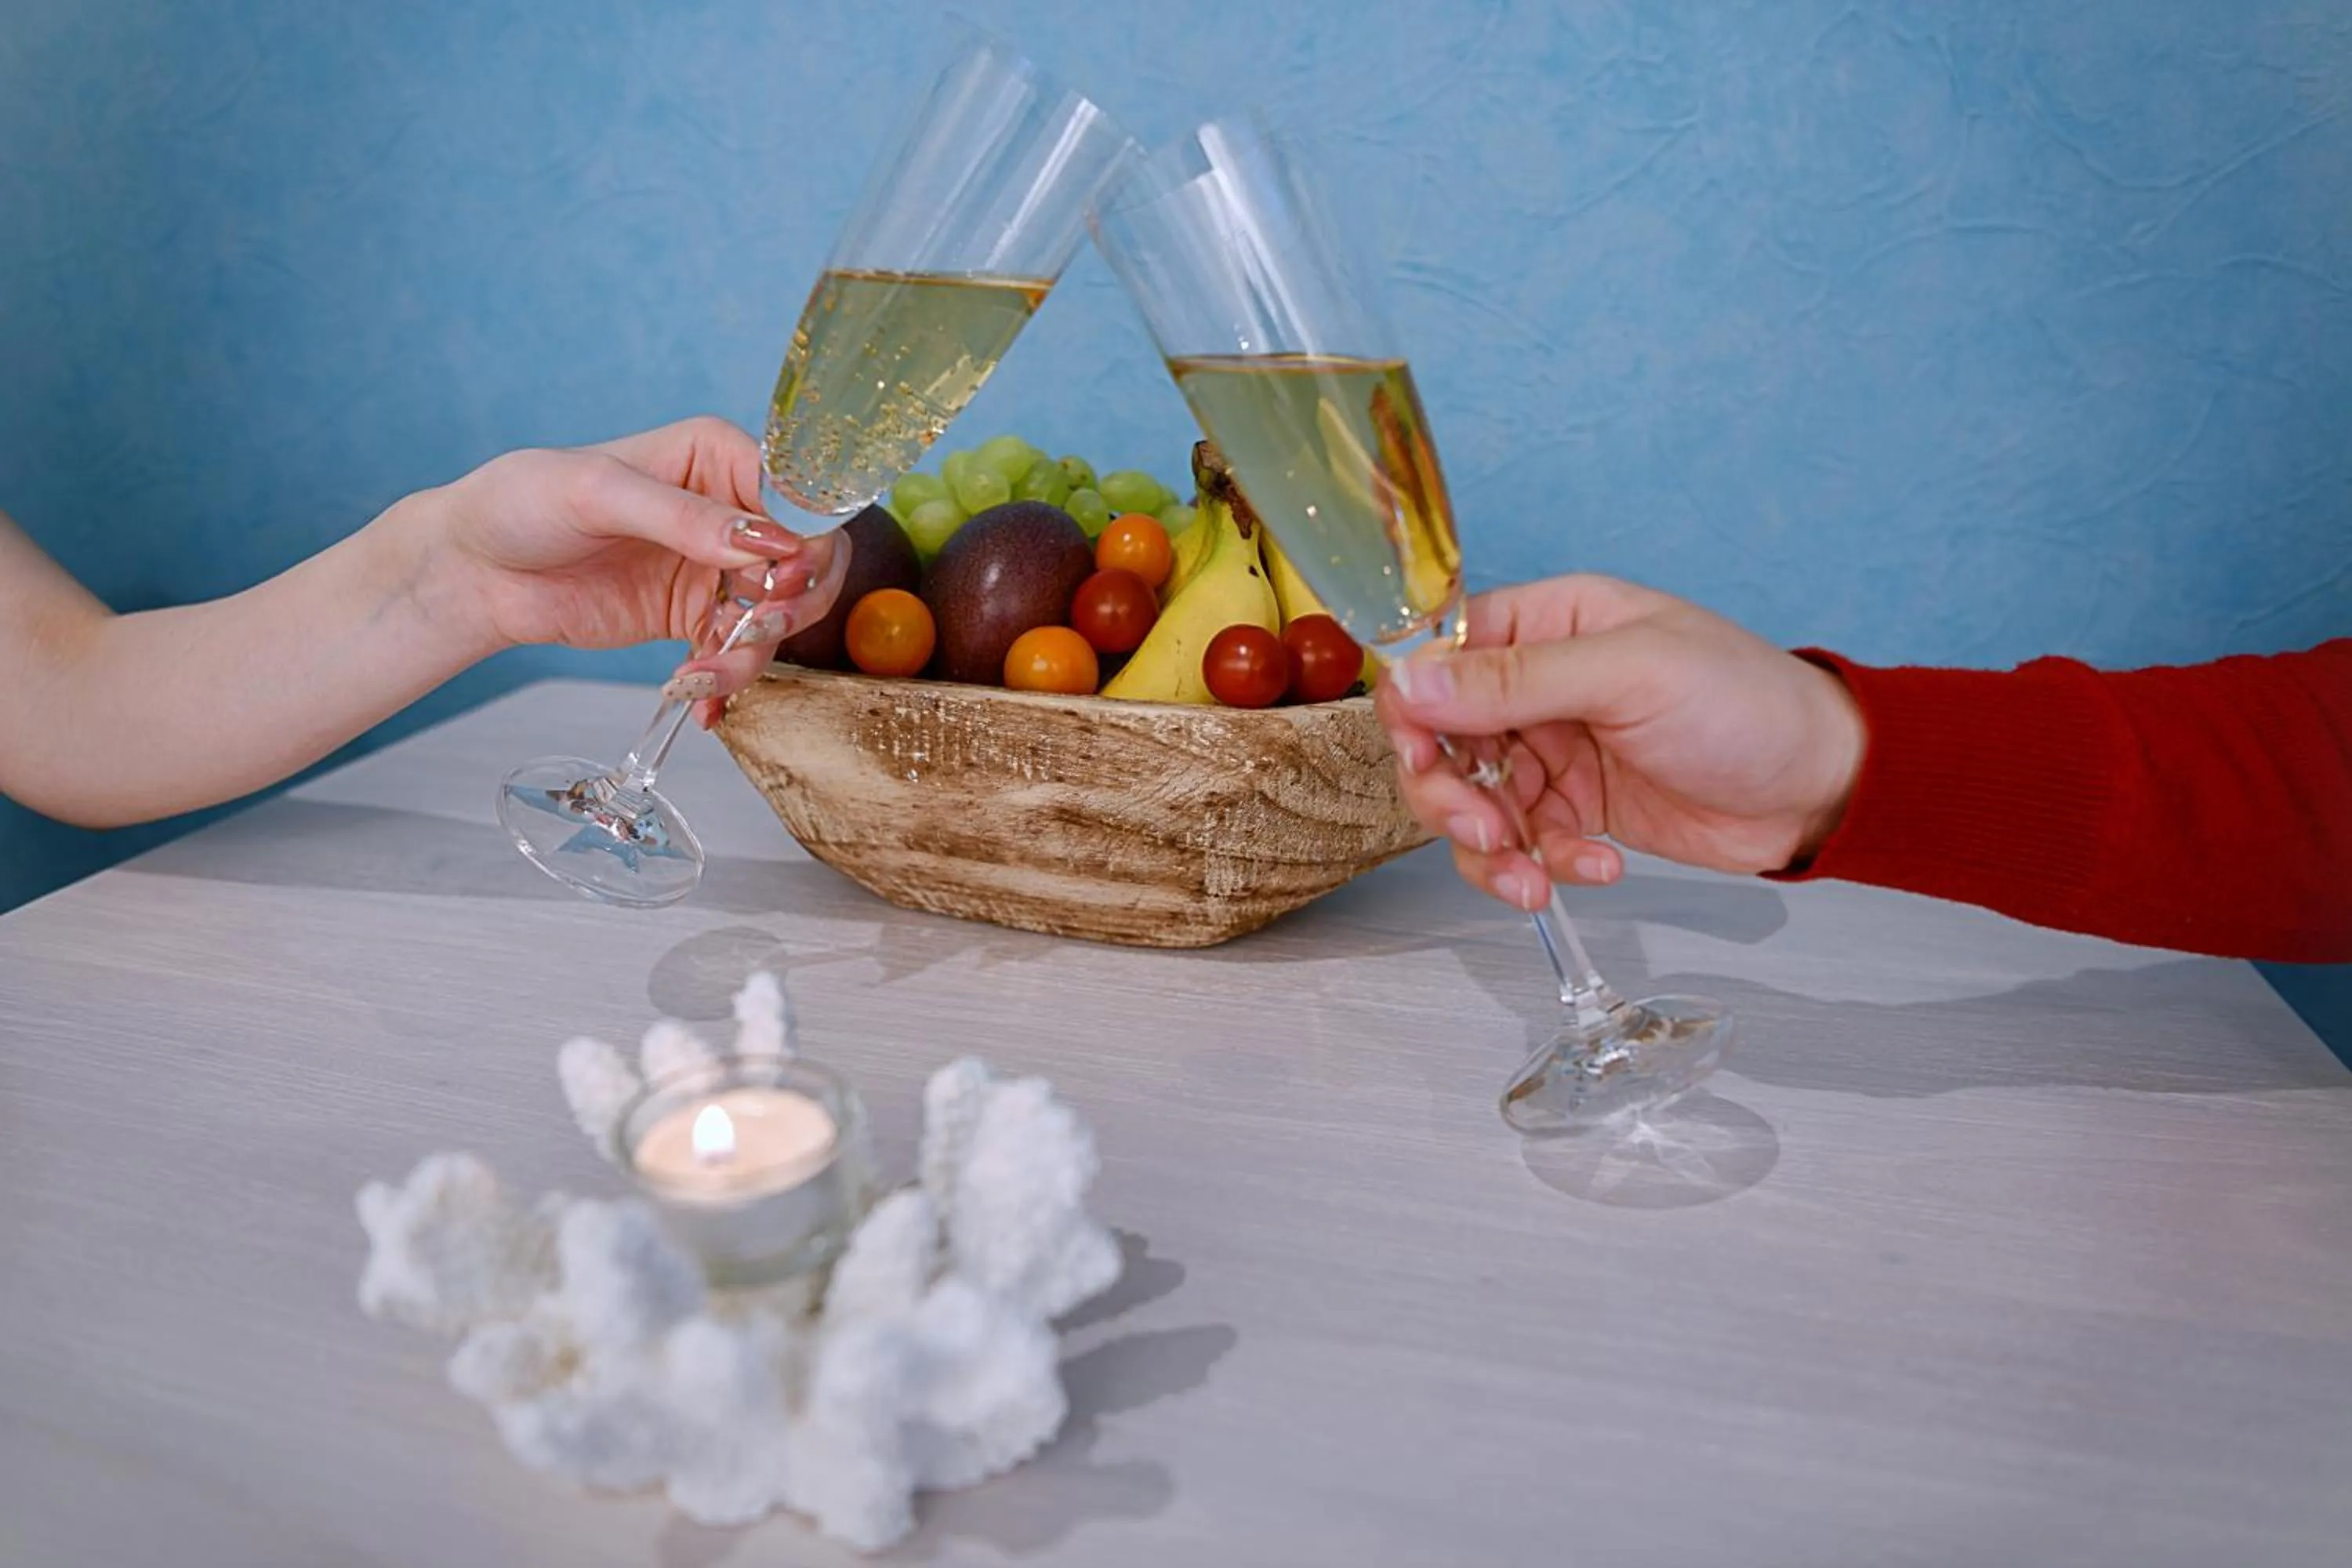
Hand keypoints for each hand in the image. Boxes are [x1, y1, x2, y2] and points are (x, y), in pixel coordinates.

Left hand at [412, 416, 845, 719]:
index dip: (804, 541)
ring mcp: (715, 567)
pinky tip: (701, 704)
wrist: (474, 569)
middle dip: (792, 605)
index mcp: (716, 455)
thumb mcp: (599, 493)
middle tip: (753, 633)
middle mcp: (728, 509)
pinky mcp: (694, 616)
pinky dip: (727, 682)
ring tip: (702, 679)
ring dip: (752, 655)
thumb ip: (684, 518)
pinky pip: (736, 652)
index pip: (796, 495)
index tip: (780, 580)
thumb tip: (765, 542)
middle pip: (806, 560)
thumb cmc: (522, 503)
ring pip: (776, 615)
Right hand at [1373, 574, 1865, 910]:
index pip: (1439, 657)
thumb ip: (1515, 680)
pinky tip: (1599, 868)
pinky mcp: (1577, 809)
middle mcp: (1539, 684)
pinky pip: (1524, 844)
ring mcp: (1554, 750)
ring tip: (1533, 882)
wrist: (1822, 786)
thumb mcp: (1628, 675)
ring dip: (1492, 851)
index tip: (1422, 759)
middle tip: (1486, 835)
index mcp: (1547, 622)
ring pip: (1474, 803)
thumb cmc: (1746, 702)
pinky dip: (1546, 866)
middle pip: (1442, 741)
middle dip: (1450, 797)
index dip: (1417, 712)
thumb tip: (1410, 681)